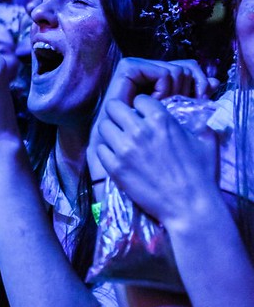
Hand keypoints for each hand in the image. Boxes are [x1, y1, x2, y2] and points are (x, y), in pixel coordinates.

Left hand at [94, 95, 219, 229]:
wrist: (190, 207)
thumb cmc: (201, 175)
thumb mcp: (206, 142)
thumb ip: (198, 124)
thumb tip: (198, 115)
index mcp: (161, 120)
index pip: (139, 99)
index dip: (141, 107)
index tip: (143, 116)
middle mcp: (139, 130)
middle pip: (113, 107)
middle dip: (119, 113)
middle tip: (124, 124)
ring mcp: (124, 148)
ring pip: (103, 126)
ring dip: (111, 131)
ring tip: (119, 140)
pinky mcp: (114, 167)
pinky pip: (99, 149)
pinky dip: (106, 151)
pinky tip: (116, 156)